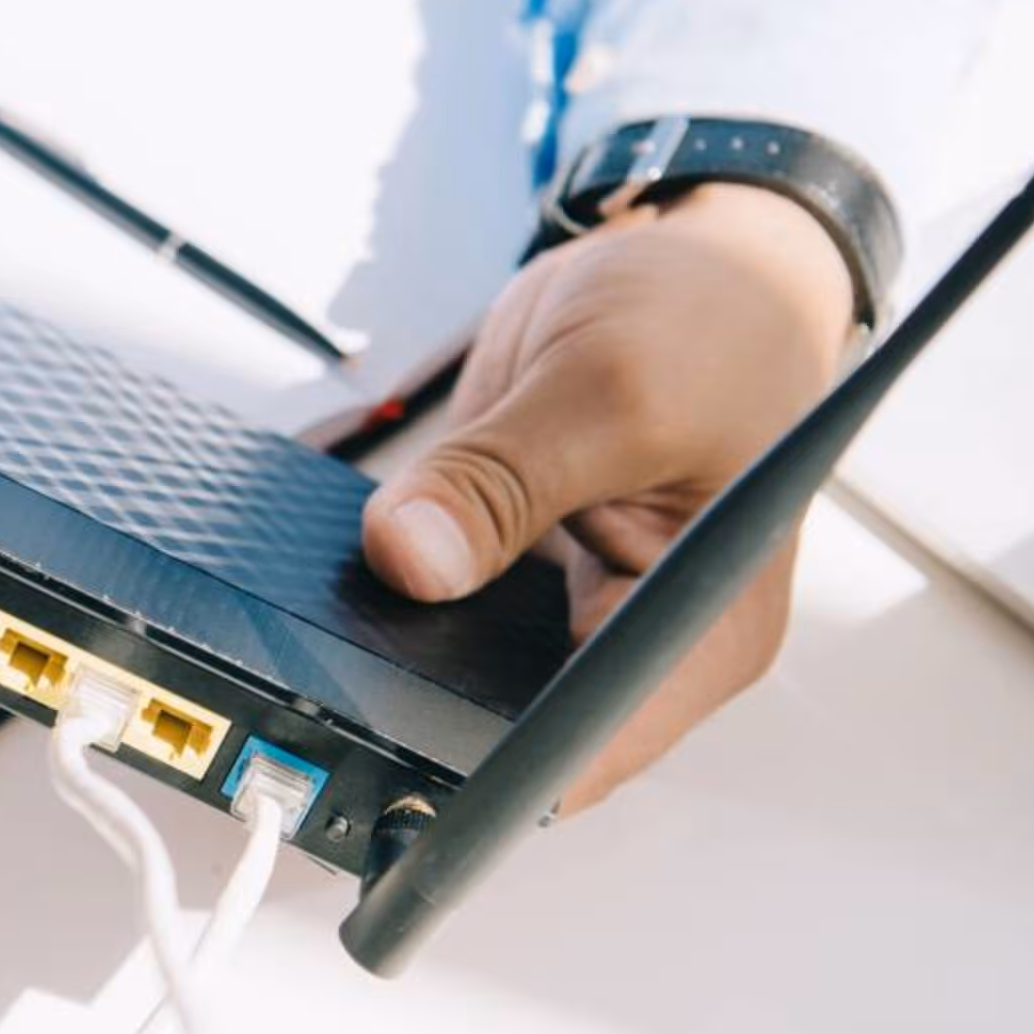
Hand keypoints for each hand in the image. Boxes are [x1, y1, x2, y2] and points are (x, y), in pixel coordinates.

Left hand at [361, 184, 855, 808]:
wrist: (695, 260)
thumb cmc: (706, 318)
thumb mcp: (603, 384)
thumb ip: (497, 480)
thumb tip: (409, 559)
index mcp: (706, 634)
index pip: (584, 757)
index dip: (483, 774)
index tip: (385, 752)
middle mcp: (641, 649)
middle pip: (513, 733)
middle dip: (418, 710)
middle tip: (327, 678)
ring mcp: (574, 619)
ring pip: (459, 680)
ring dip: (393, 651)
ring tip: (332, 614)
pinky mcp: (518, 581)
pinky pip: (436, 617)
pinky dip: (391, 598)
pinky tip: (351, 573)